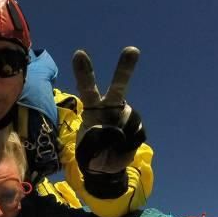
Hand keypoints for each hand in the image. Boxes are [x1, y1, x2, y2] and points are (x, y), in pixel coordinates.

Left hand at [73, 47, 145, 177]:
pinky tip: (121, 147)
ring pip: (130, 119)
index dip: (83, 72)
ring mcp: (125, 116)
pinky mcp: (137, 126)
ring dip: (124, 133)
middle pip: (118, 87)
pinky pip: (136, 133)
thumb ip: (94, 142)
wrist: (106, 166)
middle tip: (132, 50)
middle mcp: (110, 107)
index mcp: (92, 109)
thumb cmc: (91, 152)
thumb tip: (110, 134)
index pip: (87, 88)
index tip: (79, 53)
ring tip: (112, 146)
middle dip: (125, 69)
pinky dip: (129, 143)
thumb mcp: (86, 150)